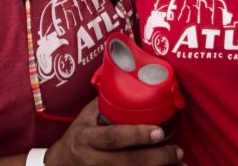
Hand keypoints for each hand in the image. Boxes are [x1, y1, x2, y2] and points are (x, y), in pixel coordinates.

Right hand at [45, 99, 184, 165]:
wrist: (61, 162)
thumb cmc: (80, 132)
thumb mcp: (88, 116)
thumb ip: (108, 105)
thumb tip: (135, 80)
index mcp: (86, 138)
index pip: (113, 138)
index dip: (136, 135)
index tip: (159, 131)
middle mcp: (90, 160)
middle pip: (125, 163)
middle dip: (154, 158)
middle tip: (177, 152)